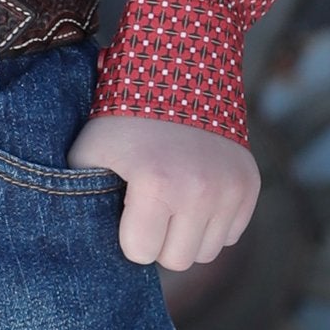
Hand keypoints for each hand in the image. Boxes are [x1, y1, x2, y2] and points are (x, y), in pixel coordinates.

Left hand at [66, 114, 259, 271]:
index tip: (127, 205)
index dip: (128, 232)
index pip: (140, 253)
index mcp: (157, 183)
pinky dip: (212, 221)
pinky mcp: (250, 184)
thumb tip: (79, 236)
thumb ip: (80, 193)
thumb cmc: (124, 115)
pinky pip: (230, 234)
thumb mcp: (89, 149)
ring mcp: (230, 188)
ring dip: (186, 233)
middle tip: (149, 205)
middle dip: (159, 239)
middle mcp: (200, 191)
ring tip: (172, 198)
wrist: (176, 69)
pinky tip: (196, 191)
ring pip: (206, 251)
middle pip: (177, 260)